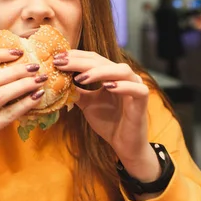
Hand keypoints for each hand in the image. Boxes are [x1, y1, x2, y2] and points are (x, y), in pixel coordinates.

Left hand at [53, 50, 160, 183]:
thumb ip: (76, 91)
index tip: (57, 59)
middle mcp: (124, 77)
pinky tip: (107, 87)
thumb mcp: (86, 103)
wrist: (123, 144)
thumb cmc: (107, 122)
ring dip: (99, 72)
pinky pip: (137, 89)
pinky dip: (123, 86)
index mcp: (111, 74)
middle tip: (61, 63)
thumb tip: (57, 80)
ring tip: (80, 78)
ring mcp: (135, 86)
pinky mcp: (143, 100)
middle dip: (80, 62)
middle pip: (103, 62)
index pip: (93, 58)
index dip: (75, 56)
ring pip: (121, 70)